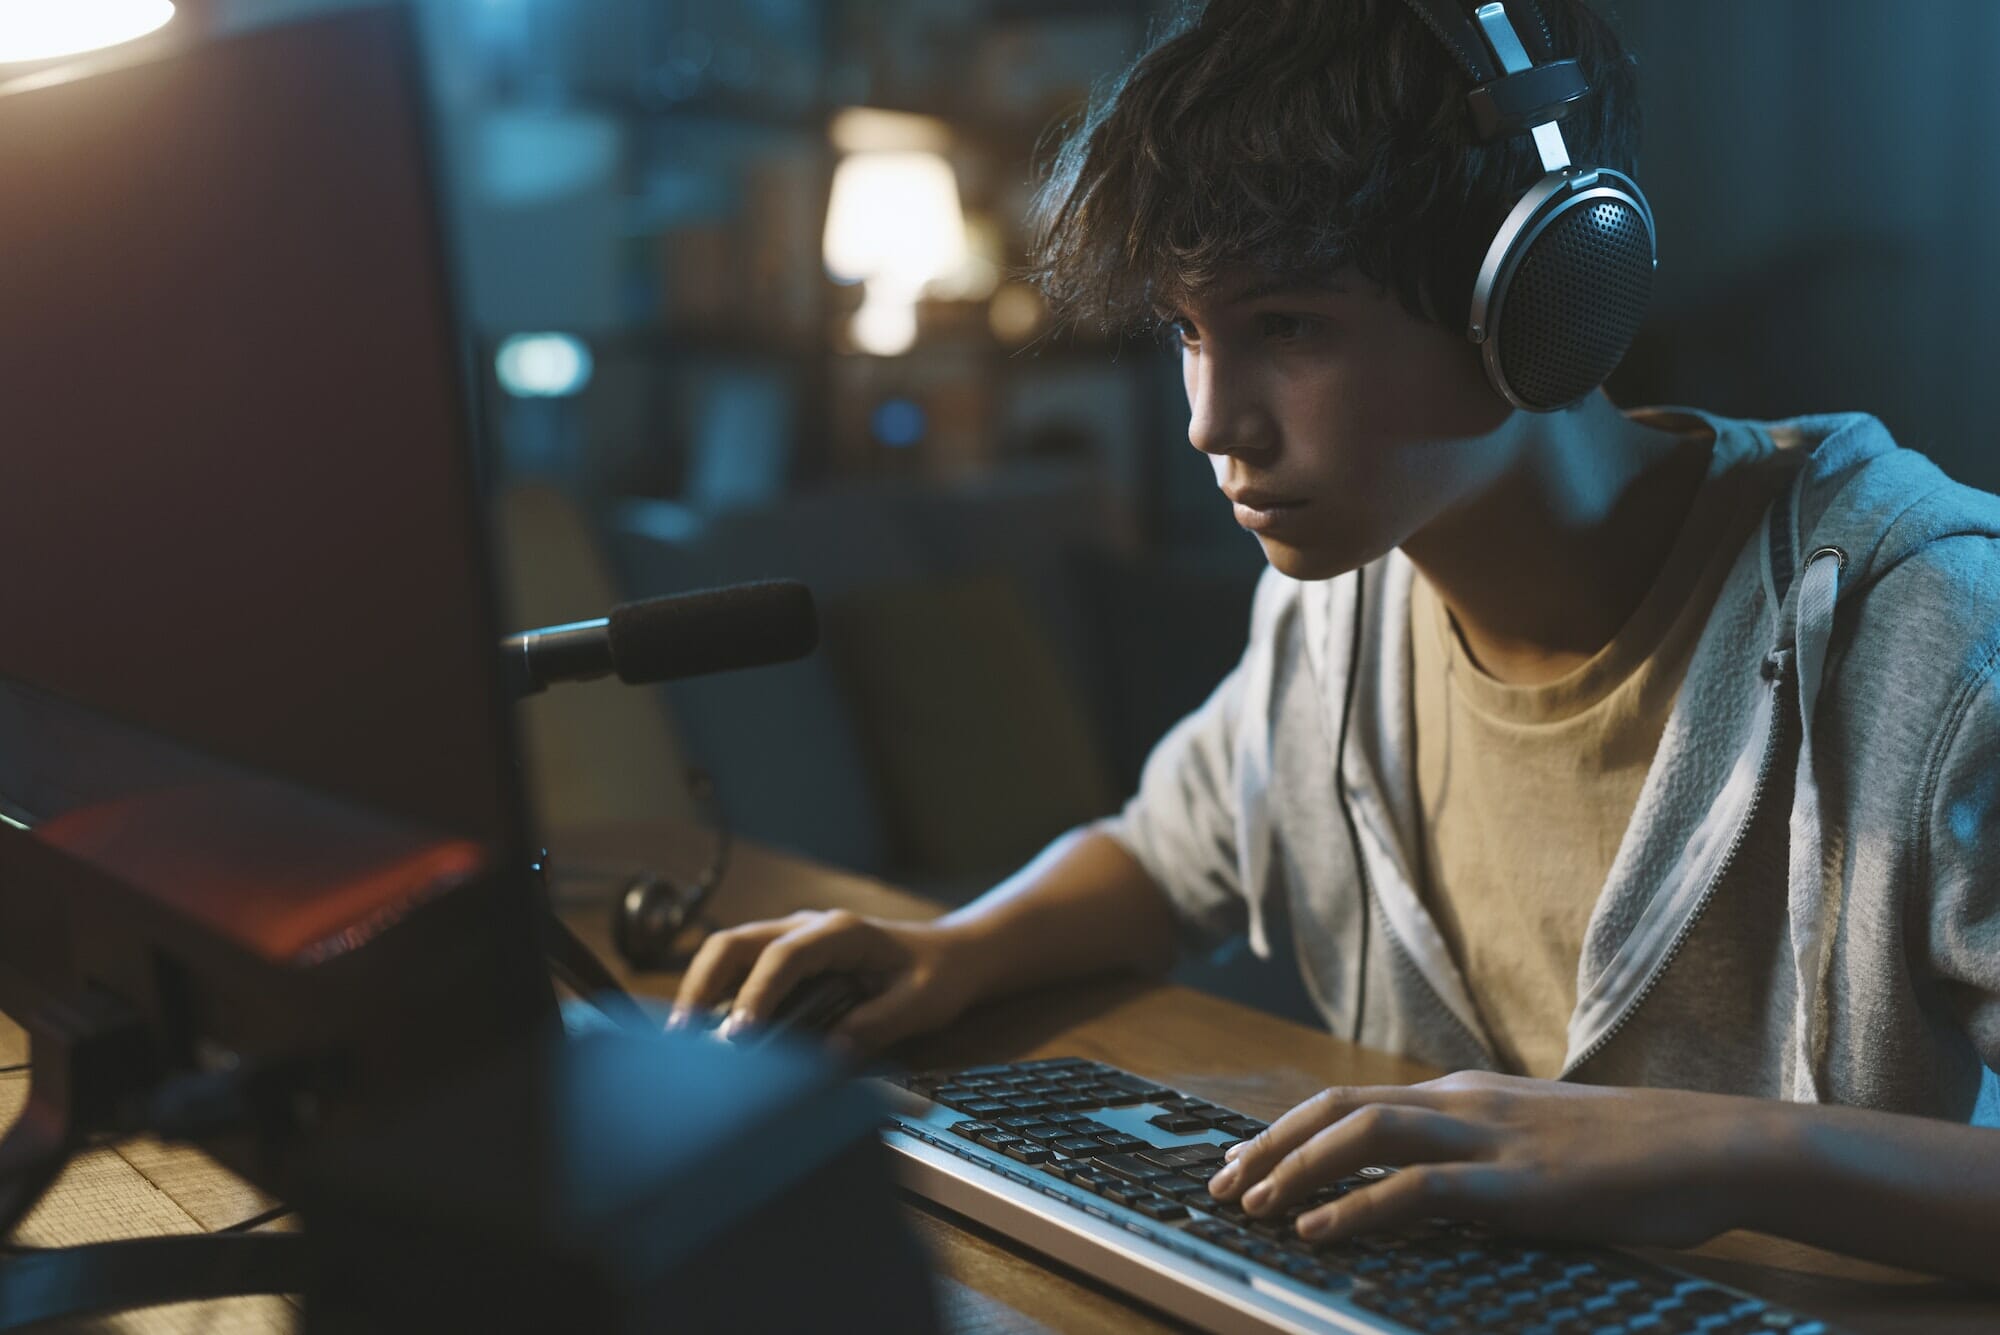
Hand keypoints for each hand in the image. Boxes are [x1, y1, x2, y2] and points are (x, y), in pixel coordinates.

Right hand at [669, 909, 983, 1051]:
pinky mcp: (788, 957)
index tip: (737, 1037)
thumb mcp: (921, 1004)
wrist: (952, 954)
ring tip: (683, 1042)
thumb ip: (877, 1026)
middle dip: (703, 986)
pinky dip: (718, 996)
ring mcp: (794, 939)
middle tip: (682, 1038)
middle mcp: (808, 927)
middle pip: (736, 944)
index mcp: (842, 933)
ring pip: (729, 953)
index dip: (756, 994)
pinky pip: (741, 969)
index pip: (784, 956)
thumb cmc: (938, 975)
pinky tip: (708, 1034)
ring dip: (703, 991)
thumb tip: (827, 1056)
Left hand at [1204, 1071, 1781, 1249]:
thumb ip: (1478, 1150)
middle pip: (1338, 1108)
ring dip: (1296, 1170)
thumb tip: (1425, 1183)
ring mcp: (1488, 1138)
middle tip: (1221, 1185)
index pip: (1352, 1101)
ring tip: (1252, 1206)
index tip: (1243, 1163)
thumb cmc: (1633, 1155)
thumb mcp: (1536, 1139)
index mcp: (1464, 1093)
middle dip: (1270, 1145)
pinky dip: (1356, 1209)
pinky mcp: (1516, 1184)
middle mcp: (1463, 1102)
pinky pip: (1416, 1190)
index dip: (1288, 1130)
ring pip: (1363, 1133)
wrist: (1714, 1146)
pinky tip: (1318, 1232)